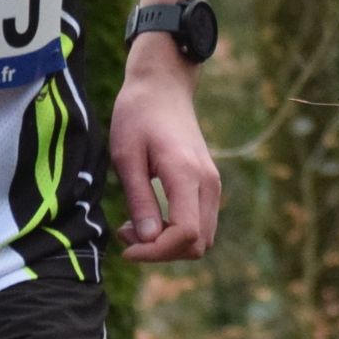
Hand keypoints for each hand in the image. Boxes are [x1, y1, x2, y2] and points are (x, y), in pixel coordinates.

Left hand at [109, 50, 219, 261]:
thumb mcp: (126, 156)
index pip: (186, 234)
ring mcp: (212, 184)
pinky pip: (200, 223)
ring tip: (134, 227)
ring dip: (169, 245)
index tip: (125, 247)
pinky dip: (176, 233)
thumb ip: (139, 199)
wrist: (163, 86)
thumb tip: (148, 239)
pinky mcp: (208, 184)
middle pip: (198, 244)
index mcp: (186, 174)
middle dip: (161, 251)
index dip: (156, 251)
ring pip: (202, 238)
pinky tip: (149, 218)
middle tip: (126, 234)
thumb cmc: (138, 115)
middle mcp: (208, 183)